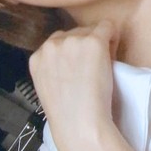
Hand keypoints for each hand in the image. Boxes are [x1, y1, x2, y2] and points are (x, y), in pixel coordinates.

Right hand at [29, 20, 118, 150]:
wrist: (80, 123)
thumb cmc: (68, 115)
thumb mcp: (49, 87)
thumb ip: (54, 69)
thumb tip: (74, 60)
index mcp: (36, 58)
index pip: (57, 42)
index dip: (73, 53)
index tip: (81, 68)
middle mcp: (51, 44)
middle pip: (75, 33)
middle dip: (86, 45)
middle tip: (94, 67)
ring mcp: (72, 41)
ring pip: (91, 30)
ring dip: (99, 43)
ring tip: (102, 66)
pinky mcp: (93, 42)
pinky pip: (108, 27)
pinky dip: (113, 37)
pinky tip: (113, 55)